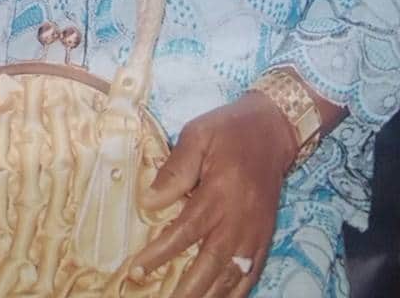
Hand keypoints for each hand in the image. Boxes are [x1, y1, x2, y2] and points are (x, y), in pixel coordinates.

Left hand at [132, 92, 297, 297]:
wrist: (273, 129)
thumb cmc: (229, 130)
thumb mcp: (198, 135)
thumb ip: (176, 168)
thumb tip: (149, 200)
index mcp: (219, 192)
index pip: (185, 231)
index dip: (160, 254)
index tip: (136, 269)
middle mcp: (238, 218)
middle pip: (210, 263)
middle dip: (186, 289)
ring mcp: (254, 231)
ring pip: (231, 275)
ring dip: (209, 295)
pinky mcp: (264, 236)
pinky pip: (251, 273)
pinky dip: (235, 292)